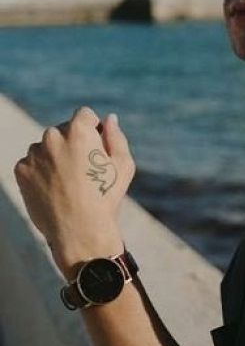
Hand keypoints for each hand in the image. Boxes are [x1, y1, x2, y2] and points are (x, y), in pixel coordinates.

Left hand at [14, 106, 135, 277]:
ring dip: (54, 157)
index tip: (94, 149)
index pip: (84, 114)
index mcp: (79, 130)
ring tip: (67, 183)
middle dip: (72, 143)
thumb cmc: (106, 197)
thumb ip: (115, 137)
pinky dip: (40, 172)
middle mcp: (53, 136)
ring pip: (45, 147)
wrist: (79, 230)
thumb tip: (109, 118)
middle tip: (82, 171)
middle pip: (63, 130)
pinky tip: (54, 189)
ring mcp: (34, 153)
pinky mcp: (21, 170)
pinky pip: (32, 163)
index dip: (92, 130)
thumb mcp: (123, 165)